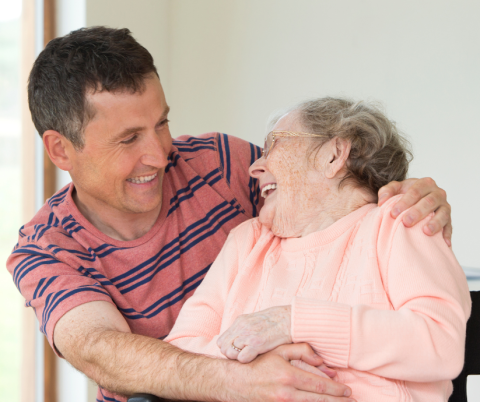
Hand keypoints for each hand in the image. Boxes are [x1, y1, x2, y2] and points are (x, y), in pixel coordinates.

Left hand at [217, 305, 291, 362]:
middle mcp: (241, 327)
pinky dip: (246, 360)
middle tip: (242, 357)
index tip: (237, 352)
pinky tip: (255, 358)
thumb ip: (243, 329)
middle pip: (223, 347)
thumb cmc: (274, 322)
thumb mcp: (254, 321)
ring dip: (237, 358)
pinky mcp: (257, 343)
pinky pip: (241, 358)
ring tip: (249, 358)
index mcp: (240, 321)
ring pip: (229, 353)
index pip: (222, 340)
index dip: (228, 348)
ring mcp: (248, 335)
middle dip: (230, 354)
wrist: (290, 319)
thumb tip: (235, 341)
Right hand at [227, 343, 353, 401]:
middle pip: (319, 401)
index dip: (336, 390)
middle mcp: (286, 393)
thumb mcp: (278, 350)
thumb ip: (301, 351)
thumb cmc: (258, 364)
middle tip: (351, 401)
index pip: (319, 385)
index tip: (347, 391)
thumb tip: (321, 361)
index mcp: (288, 375)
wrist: (235, 382)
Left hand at [378, 177, 451, 245]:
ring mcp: (445, 206)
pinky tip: (444, 243)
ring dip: (435, 222)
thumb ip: (386, 191)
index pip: (415, 191)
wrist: (417, 201)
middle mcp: (438, 193)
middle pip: (429, 202)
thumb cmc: (405, 195)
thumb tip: (382, 201)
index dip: (405, 202)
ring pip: (443, 213)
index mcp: (424, 183)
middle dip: (417, 212)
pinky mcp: (449, 219)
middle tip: (406, 222)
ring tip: (426, 231)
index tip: (393, 213)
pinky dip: (447, 234)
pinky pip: (449, 226)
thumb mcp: (395, 189)